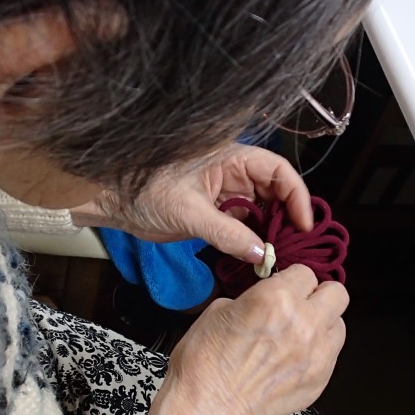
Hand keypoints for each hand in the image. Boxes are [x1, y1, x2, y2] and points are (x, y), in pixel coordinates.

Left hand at [68, 144, 313, 263]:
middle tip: (295, 246)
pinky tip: (259, 257)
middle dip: (288, 217)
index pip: (278, 171)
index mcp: (230, 157)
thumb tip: (260, 253)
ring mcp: (225, 192)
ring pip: (262, 210)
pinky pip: (244, 225)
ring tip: (280, 255)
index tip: (303, 224)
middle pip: (276, 191)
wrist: (111, 201)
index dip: (296, 196)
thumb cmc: (143, 192)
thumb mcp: (189, 213)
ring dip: (272, 232)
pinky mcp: (215, 212)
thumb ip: (227, 233)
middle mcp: (233, 171)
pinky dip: (254, 240)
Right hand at [169, 264, 348, 414]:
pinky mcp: (320, 378)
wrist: (210, 407)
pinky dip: (319, 352)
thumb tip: (266, 300)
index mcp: (277, 298)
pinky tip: (295, 359)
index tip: (284, 288)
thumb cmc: (206, 360)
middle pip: (336, 293)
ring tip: (301, 335)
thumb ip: (254, 299)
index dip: (292, 280)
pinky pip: (332, 354)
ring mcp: (317, 353)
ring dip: (323, 325)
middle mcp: (304, 322)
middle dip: (319, 295)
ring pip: (339, 324)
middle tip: (302, 305)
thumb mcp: (221, 310)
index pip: (305, 273)